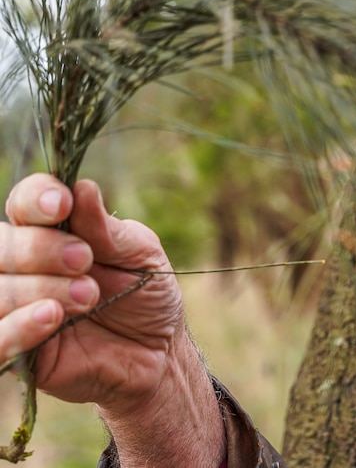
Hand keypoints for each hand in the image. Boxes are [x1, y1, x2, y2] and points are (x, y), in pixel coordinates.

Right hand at [1, 173, 223, 465]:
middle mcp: (24, 267)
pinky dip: (17, 325)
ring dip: (40, 287)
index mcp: (52, 232)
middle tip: (84, 260)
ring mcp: (15, 307)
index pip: (24, 204)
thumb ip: (107, 229)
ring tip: (89, 296)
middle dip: (39, 247)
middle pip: (0, 243)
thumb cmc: (146, 295)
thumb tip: (82, 187)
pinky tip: (51, 316)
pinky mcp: (17, 350)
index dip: (36, 198)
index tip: (62, 203)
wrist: (159, 351)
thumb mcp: (140, 256)